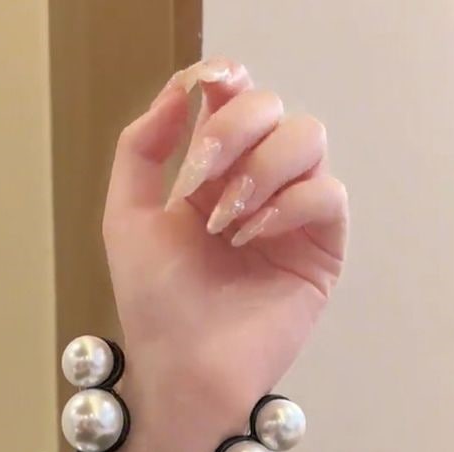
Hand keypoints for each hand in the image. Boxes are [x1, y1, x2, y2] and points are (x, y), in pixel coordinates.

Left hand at [104, 57, 348, 451]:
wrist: (184, 367)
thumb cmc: (154, 303)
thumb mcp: (126, 218)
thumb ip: (142, 148)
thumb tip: (180, 91)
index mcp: (212, 176)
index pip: (234, 103)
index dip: (227, 82)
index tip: (211, 84)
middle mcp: (256, 186)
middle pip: (273, 111)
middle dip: (234, 129)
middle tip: (201, 175)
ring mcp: (293, 216)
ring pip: (307, 140)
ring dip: (261, 168)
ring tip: (226, 222)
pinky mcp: (322, 248)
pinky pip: (327, 194)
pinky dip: (290, 203)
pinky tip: (253, 236)